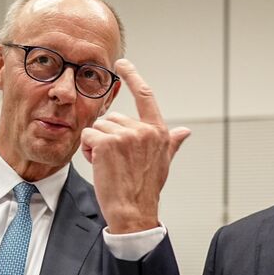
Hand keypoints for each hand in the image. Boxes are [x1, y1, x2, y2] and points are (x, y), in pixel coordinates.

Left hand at [80, 59, 190, 232]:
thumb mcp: (163, 161)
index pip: (146, 95)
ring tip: (109, 164)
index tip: (122, 63)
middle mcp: (144, 130)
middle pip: (113, 118)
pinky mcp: (107, 143)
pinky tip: (99, 164)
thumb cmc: (146, 188)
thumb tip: (185, 132)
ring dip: (97, 144)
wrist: (133, 211)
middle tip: (116, 160)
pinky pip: (88, 136)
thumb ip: (172, 142)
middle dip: (108, 136)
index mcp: (158, 131)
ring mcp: (126, 135)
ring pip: (98, 128)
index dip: (133, 76)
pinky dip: (88, 150)